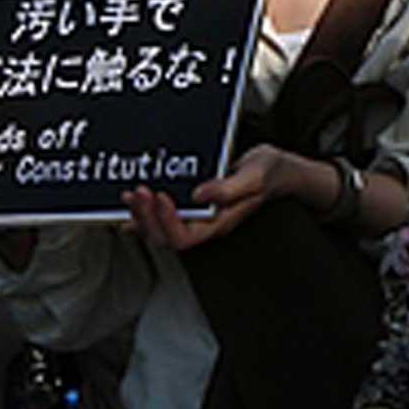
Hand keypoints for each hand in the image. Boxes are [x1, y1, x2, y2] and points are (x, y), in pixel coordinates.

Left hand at [127, 143, 322, 254]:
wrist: (277, 170)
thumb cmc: (269, 173)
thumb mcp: (255, 175)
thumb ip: (229, 187)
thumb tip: (200, 194)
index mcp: (220, 223)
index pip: (185, 236)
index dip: (167, 221)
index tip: (160, 196)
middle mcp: (205, 226)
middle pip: (165, 238)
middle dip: (146, 217)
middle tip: (137, 193)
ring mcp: (197, 219)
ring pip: (159, 232)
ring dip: (140, 216)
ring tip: (131, 196)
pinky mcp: (192, 208)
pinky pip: (162, 219)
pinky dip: (144, 214)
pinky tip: (133, 206)